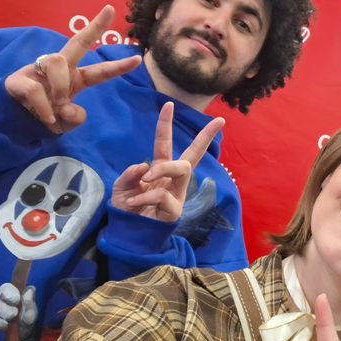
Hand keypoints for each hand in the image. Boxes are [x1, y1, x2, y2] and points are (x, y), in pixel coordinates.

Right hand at [0, 284, 37, 340]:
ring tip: (13, 318)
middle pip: (0, 297)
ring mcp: (1, 311)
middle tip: (15, 311)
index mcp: (16, 294)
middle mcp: (7, 301)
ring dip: (4, 313)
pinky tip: (6, 325)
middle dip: (7, 303)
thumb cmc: (29, 319)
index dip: (9, 291)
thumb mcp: (32, 311)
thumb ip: (30, 301)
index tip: (16, 299)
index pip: (7, 287)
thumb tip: (30, 289)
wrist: (25, 335)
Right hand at [5, 5, 141, 133]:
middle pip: (79, 43)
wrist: (14, 122)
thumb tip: (69, 108)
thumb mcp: (65, 124)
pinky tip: (46, 117)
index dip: (119, 66)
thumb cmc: (45, 118)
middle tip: (110, 9)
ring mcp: (40, 70)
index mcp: (76, 79)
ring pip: (57, 61)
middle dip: (95, 26)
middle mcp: (61, 69)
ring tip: (58, 108)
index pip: (100, 71)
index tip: (138, 58)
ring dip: (60, 87)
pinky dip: (44, 107)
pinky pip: (36, 89)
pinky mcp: (19, 78)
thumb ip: (73, 118)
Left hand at [112, 102, 224, 221]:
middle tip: (219, 121)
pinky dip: (146, 196)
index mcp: (159, 169)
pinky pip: (163, 195)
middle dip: (206, 137)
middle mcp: (171, 179)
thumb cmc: (126, 210)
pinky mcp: (175, 210)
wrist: (126, 236)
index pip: (165, 144)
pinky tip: (134, 203)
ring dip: (164, 168)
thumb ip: (130, 173)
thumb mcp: (121, 187)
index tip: (168, 104)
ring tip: (146, 178)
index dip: (165, 124)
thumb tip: (146, 165)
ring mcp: (176, 194)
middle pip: (193, 154)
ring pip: (183, 169)